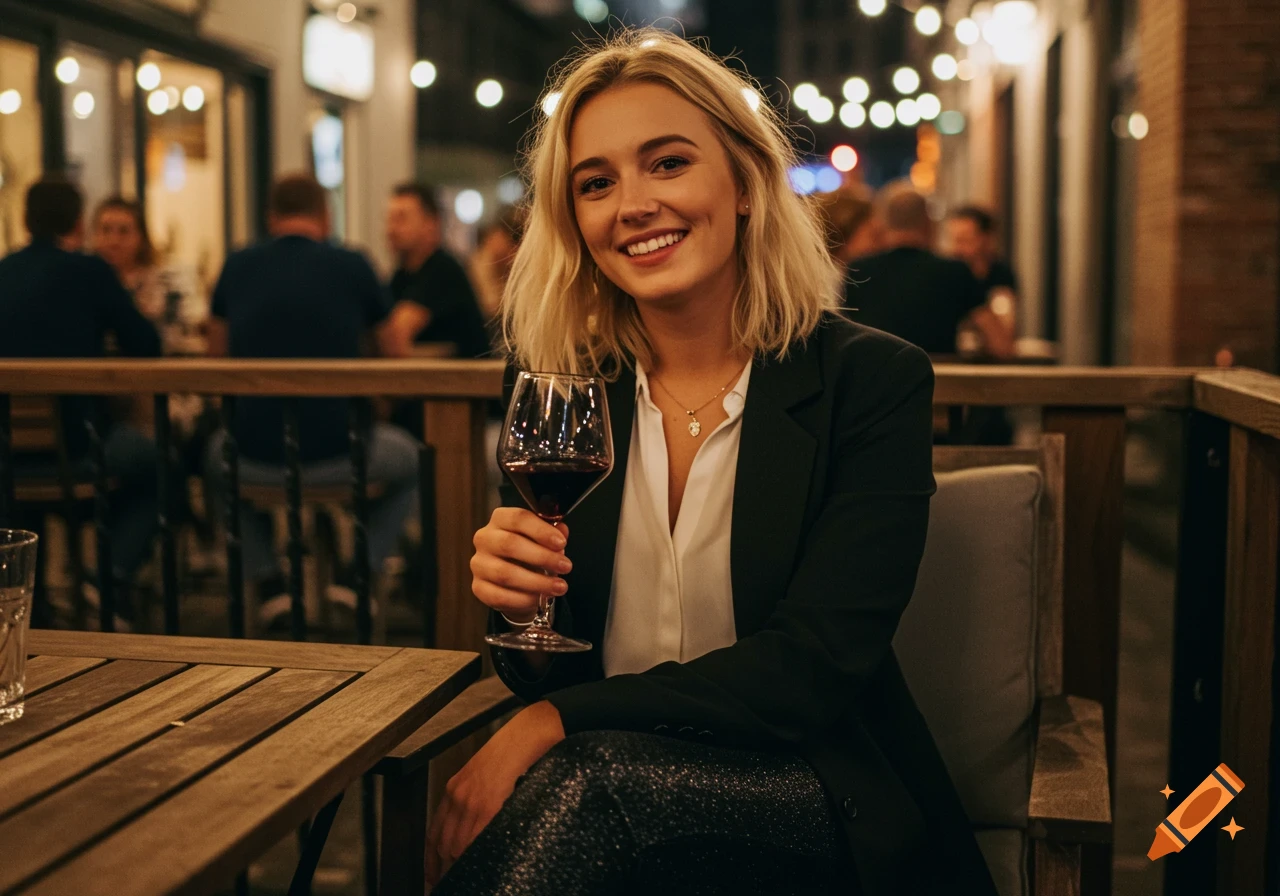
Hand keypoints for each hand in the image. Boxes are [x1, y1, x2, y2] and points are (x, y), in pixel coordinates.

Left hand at [425, 701, 565, 884]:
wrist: (528, 733)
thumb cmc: (513, 750)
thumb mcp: (485, 775)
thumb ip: (477, 799)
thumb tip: (478, 825)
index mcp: (455, 789)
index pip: (435, 833)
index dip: (432, 859)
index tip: (432, 876)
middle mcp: (458, 796)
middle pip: (443, 844)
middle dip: (441, 870)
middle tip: (441, 886)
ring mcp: (472, 801)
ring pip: (456, 845)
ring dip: (455, 868)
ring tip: (458, 883)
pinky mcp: (488, 804)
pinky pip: (475, 838)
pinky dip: (472, 855)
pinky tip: (475, 867)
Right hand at [471, 508, 571, 622]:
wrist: (515, 581)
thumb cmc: (530, 553)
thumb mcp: (544, 540)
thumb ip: (553, 534)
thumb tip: (562, 530)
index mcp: (500, 519)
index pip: (518, 518)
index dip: (541, 531)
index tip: (561, 543)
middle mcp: (484, 538)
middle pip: (510, 544)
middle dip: (542, 557)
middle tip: (565, 566)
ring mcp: (479, 564)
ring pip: (505, 573)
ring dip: (537, 582)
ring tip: (559, 586)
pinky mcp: (478, 587)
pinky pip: (499, 596)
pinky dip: (523, 599)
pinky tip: (540, 598)